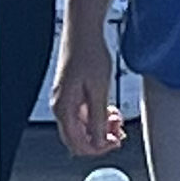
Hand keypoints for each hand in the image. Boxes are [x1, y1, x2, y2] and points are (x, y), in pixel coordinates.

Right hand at [55, 31, 127, 157]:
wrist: (83, 32)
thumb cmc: (89, 54)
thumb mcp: (99, 90)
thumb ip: (98, 118)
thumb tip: (98, 141)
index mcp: (64, 108)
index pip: (78, 143)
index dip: (98, 148)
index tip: (115, 143)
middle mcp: (60, 107)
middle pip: (78, 139)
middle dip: (100, 140)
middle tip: (118, 133)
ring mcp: (65, 100)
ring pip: (81, 127)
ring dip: (100, 128)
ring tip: (117, 119)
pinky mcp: (71, 93)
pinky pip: (82, 115)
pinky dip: (97, 117)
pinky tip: (110, 110)